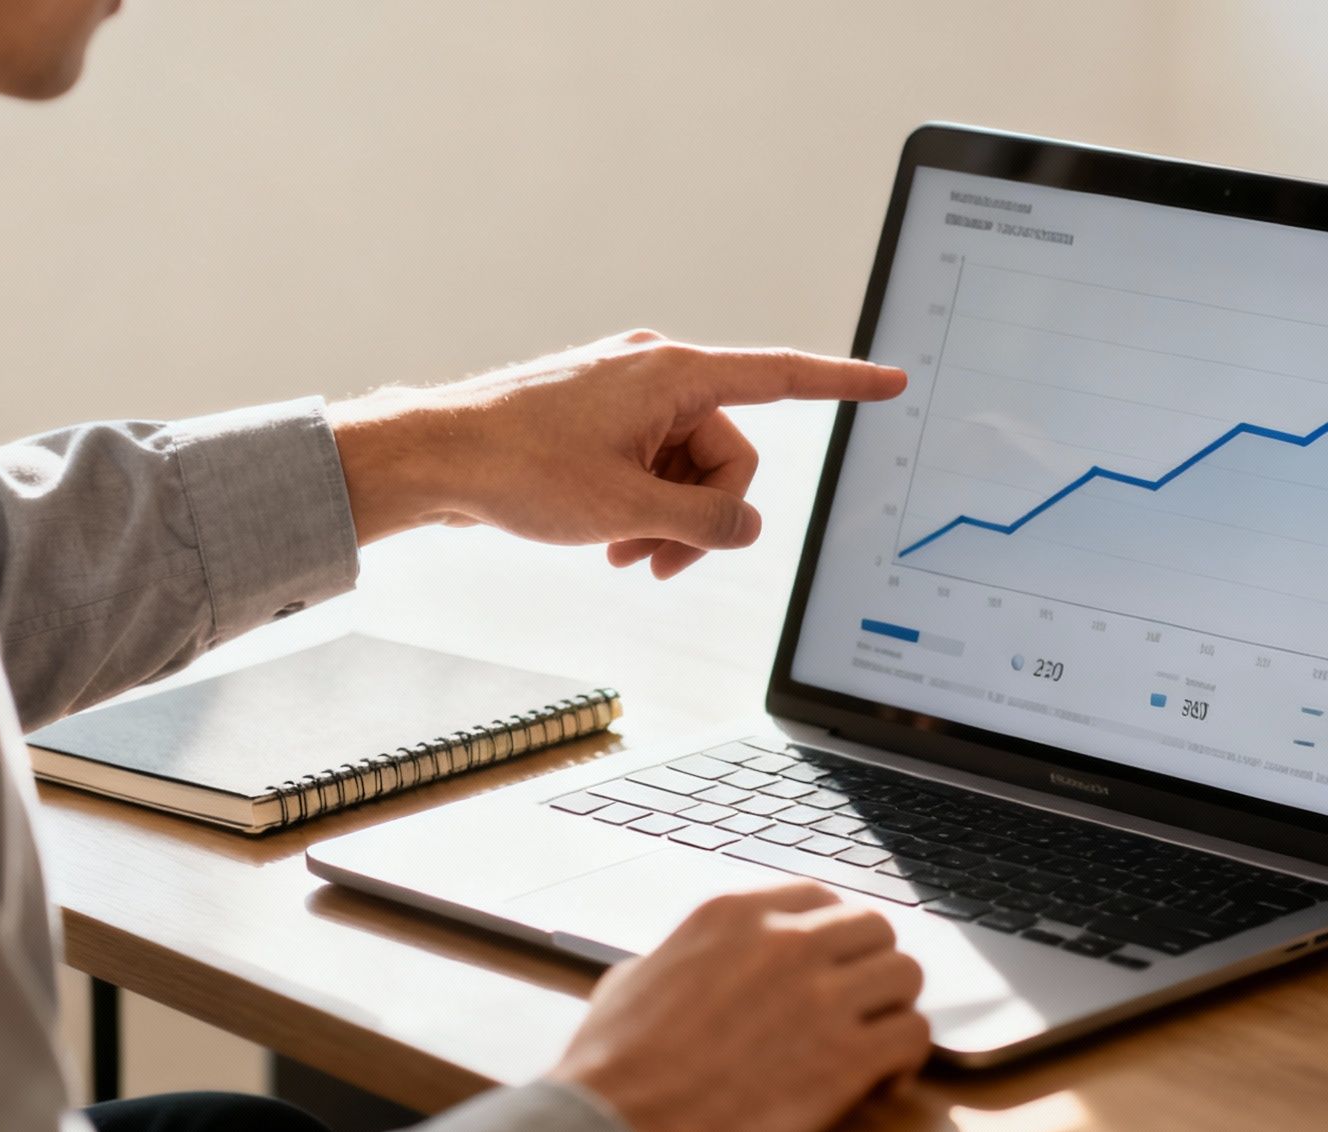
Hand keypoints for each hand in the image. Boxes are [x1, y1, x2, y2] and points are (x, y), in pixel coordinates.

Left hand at [329, 330, 905, 577]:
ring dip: (668, 520)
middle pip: (727, 455)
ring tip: (625, 555)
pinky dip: (641, 506)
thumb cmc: (521, 468)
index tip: (891, 382)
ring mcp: (626, 396)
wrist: (436, 457)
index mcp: (675, 375)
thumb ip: (705, 525)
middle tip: (658, 562)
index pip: (781, 377)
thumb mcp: (628, 510)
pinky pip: (651, 466)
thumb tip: (748, 531)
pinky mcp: (601, 419)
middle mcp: (656, 373)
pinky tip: (608, 540)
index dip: (843, 383)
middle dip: (704, 516)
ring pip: (687, 469)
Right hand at [550, 883, 931, 1131]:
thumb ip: (678, 956)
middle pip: (874, 927)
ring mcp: (821, 997)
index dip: (832, 934)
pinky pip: (914, 1035)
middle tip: (857, 1005)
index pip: (821, 896)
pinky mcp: (846, 1057)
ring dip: (893, 1008)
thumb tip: (679, 965)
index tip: (830, 962)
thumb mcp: (633, 978)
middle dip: (869, 967)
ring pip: (905, 973)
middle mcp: (786, 941)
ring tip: (871, 1042)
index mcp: (735, 913)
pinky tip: (879, 1081)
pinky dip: (906, 1059)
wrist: (622, 1122)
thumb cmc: (615, 1064)